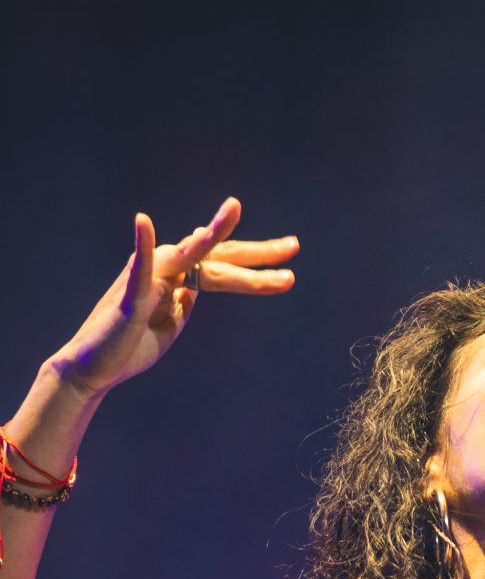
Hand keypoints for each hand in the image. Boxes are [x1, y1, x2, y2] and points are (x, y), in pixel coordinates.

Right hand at [49, 197, 298, 398]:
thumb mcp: (171, 325)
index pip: (224, 268)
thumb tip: (196, 288)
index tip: (289, 270)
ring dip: (211, 233)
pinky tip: (143, 222)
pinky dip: (142, 245)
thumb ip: (184, 304)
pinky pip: (138, 269)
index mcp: (181, 282)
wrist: (95, 369)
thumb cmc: (131, 346)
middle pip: (218, 257)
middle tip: (294, 246)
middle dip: (257, 253)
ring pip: (188, 255)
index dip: (257, 266)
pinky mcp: (131, 297)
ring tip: (234, 209)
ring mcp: (150, 280)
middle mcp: (168, 272)